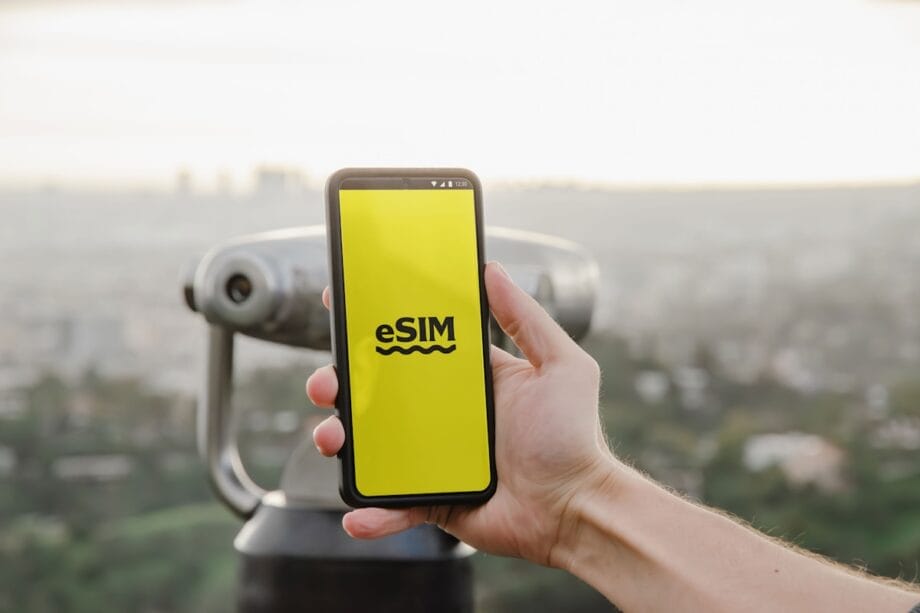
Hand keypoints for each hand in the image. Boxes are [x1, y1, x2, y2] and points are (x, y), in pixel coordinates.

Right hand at [306, 261, 617, 566]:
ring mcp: (433, 459)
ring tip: (331, 438)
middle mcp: (443, 415)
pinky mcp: (433, 500)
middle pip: (376, 393)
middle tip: (327, 382)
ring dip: (338, 440)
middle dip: (340, 384)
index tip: (341, 308)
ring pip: (370, 446)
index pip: (411, 346)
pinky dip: (370, 512)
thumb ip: (526, 318)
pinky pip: (392, 505)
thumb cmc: (575, 436)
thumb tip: (491, 270)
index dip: (373, 329)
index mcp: (467, 380)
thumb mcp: (561, 365)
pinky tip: (357, 513)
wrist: (577, 509)